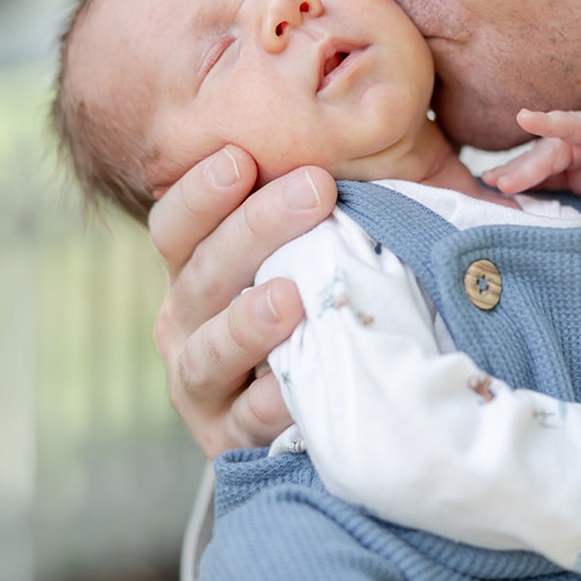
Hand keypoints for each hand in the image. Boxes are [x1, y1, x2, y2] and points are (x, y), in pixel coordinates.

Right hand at [149, 147, 334, 457]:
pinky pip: (248, 422)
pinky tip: (301, 389)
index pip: (176, 226)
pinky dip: (273, 405)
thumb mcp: (320, 257)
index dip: (199, 193)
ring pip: (209, 351)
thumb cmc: (323, 315)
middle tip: (314, 191)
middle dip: (254, 230)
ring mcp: (200, 385)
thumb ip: (340, 208)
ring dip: (246, 323)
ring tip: (289, 297)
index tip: (241, 158)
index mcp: (195, 273)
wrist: (315, 422)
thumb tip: (403, 137)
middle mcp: (184, 324)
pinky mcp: (226, 443)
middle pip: (200, 275)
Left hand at [483, 109, 580, 197]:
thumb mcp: (569, 183)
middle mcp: (575, 140)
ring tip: (529, 120)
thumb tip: (496, 184)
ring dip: (552, 123)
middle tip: (499, 179)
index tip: (489, 183)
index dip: (512, 172)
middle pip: (546, 149)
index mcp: (558, 152)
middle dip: (524, 165)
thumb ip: (539, 181)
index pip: (531, 163)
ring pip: (574, 128)